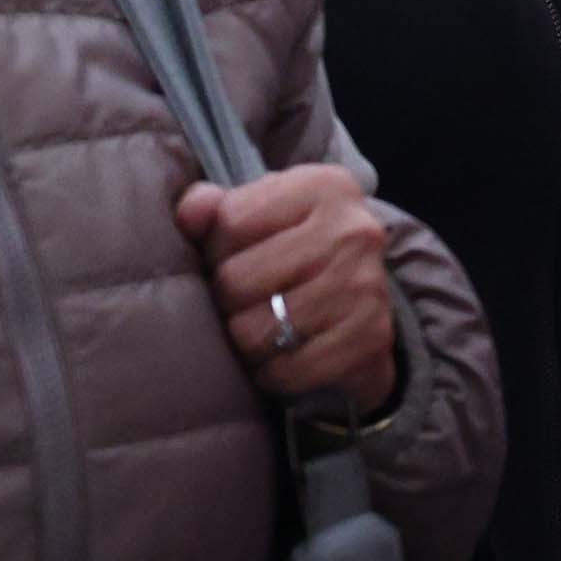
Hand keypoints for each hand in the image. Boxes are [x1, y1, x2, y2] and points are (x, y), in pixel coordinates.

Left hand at [177, 165, 400, 414]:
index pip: (230, 221)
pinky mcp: (369, 339)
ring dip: (245, 342)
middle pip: (236, 279)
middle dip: (227, 301)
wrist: (361, 315)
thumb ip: (215, 208)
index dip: (217, 250)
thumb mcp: (259, 219)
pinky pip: (286, 370)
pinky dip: (273, 374)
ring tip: (260, 332)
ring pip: (254, 331)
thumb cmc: (294, 259)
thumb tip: (191, 212)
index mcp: (325, 187)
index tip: (238, 258)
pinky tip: (283, 358)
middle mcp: (353, 230)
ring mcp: (365, 286)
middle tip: (246, 304)